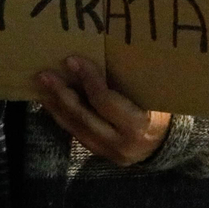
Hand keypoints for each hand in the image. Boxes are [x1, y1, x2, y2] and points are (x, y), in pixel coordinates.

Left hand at [35, 56, 170, 166]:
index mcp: (138, 125)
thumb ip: (125, 82)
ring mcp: (109, 153)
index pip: (106, 101)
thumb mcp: (150, 94)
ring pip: (76, 129)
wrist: (167, 142)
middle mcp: (121, 144)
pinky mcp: (100, 155)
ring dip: (56, 106)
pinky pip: (77, 134)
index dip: (88, 79)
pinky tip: (52, 102)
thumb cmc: (161, 108)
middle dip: (62, 95)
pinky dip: (63, 116)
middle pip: (85, 118)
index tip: (72, 60)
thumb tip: (96, 52)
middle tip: (45, 74)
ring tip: (41, 86)